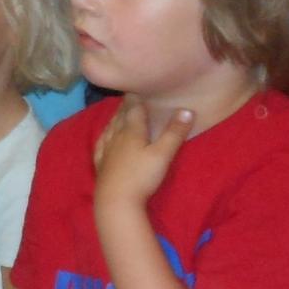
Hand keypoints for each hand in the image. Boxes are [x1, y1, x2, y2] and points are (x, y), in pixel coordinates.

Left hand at [91, 97, 193, 213]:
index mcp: (131, 131)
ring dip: (116, 118)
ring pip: (110, 128)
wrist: (116, 200)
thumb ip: (174, 132)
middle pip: (121, 116)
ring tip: (120, 113)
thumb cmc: (142, 176)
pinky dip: (105, 135)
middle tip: (130, 97)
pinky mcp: (101, 163)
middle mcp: (116, 136)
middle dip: (126, 106)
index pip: (134, 109)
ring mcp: (106, 150)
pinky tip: (105, 136)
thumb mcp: (163, 154)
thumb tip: (187, 109)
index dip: (136, 98)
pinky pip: (101, 143)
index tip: (138, 88)